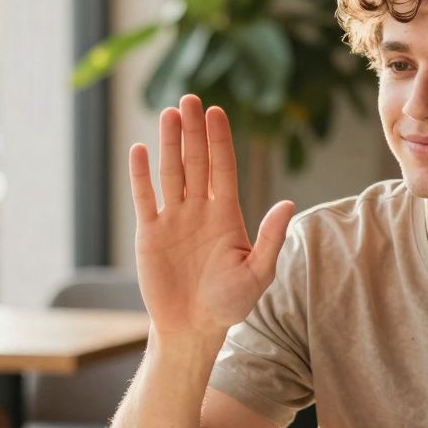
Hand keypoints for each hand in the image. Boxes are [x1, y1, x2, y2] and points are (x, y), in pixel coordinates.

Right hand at [129, 95, 294, 336]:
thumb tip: (288, 203)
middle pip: (196, 162)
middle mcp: (199, 211)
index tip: (216, 111)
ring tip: (168, 113)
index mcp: (227, 215)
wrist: (194, 329)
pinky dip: (141, 175)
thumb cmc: (230, 304)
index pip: (224, 168)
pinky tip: (139, 150)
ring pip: (171, 173)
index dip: (220, 140)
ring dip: (169, 144)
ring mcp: (174, 220)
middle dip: (193, 131)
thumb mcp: (258, 273)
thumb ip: (270, 238)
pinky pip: (145, 198)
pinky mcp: (150, 233)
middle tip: (189, 99)